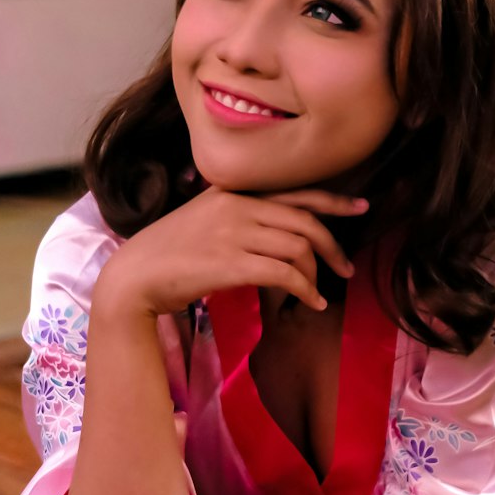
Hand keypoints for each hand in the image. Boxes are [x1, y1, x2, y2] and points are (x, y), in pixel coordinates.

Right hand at [96, 186, 366, 317]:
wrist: (133, 277)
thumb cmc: (167, 253)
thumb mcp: (203, 218)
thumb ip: (238, 216)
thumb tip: (279, 235)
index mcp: (232, 192)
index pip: (295, 191)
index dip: (333, 200)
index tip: (361, 207)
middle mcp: (237, 206)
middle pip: (305, 221)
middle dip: (333, 246)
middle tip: (346, 268)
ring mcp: (234, 233)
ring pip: (298, 248)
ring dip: (318, 274)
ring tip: (320, 292)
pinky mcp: (232, 264)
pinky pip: (285, 275)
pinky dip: (305, 290)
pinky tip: (310, 303)